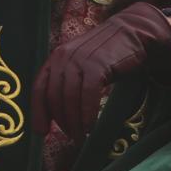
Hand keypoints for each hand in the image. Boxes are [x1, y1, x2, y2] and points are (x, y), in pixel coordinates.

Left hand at [31, 2, 170, 141]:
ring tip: (82, 136)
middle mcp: (64, 57)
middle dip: (62, 121)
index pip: (39, 87)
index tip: (41, 132)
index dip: (38, 112)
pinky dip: (87, 113)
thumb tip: (57, 115)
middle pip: (55, 96)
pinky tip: (91, 125)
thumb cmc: (106, 55)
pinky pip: (88, 94)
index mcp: (56, 57)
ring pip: (70, 98)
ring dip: (75, 122)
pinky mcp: (97, 64)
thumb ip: (67, 83)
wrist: (131, 33)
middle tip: (72, 137)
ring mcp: (80, 59)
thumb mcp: (80, 65)